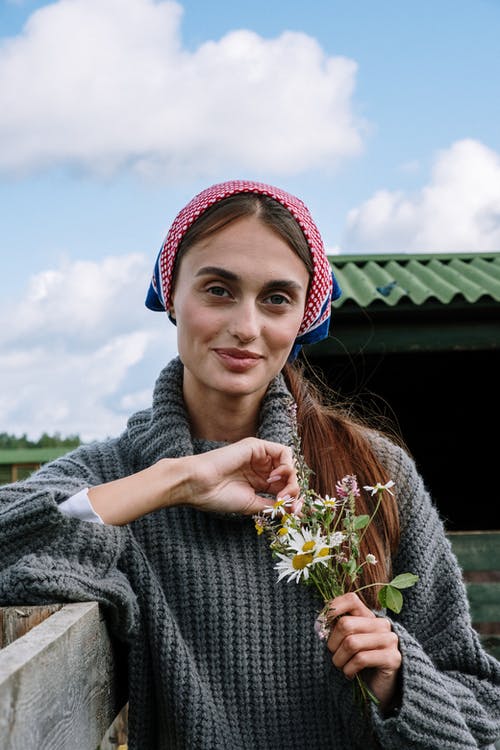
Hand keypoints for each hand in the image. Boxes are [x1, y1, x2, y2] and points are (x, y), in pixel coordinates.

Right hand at [185, 437, 299, 514]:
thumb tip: (292, 510)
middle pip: (290, 475)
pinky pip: (283, 451)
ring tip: (281, 493)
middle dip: (294, 490)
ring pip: (289, 463)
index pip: (285, 486)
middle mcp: (261, 467)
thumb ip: (273, 506)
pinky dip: (286, 465)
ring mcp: (259, 456)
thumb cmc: (219, 497)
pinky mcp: (257, 446)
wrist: (199, 485)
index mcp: (259, 481)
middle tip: (288, 503)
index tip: (294, 512)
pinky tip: (275, 477)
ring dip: (291, 479)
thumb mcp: (252, 505)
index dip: (294, 498)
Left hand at [326, 592, 400, 711]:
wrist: (379, 691)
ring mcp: (390, 640)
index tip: (321, 624)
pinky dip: (349, 669)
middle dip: (333, 643)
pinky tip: (350, 674)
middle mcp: (382, 624)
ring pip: (352, 642)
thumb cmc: (358, 665)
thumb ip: (336, 629)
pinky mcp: (393, 658)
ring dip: (339, 659)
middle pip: (346, 624)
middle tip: (334, 655)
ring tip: (341, 666)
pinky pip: (361, 659)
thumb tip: (320, 623)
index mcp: (369, 617)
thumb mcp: (346, 642)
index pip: (351, 599)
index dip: (333, 608)